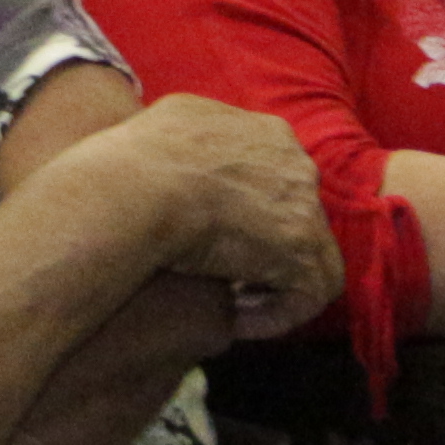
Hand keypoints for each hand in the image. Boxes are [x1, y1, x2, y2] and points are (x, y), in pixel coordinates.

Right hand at [70, 93, 342, 330]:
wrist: (141, 187)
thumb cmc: (138, 160)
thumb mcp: (171, 123)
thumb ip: (198, 137)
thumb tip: (191, 152)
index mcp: (269, 136)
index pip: (274, 178)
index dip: (249, 213)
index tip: (218, 237)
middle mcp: (297, 166)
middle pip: (293, 213)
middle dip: (264, 245)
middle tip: (225, 273)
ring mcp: (304, 208)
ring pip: (305, 255)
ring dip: (269, 282)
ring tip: (231, 305)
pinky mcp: (302, 252)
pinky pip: (306, 293)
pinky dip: (274, 313)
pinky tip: (237, 322)